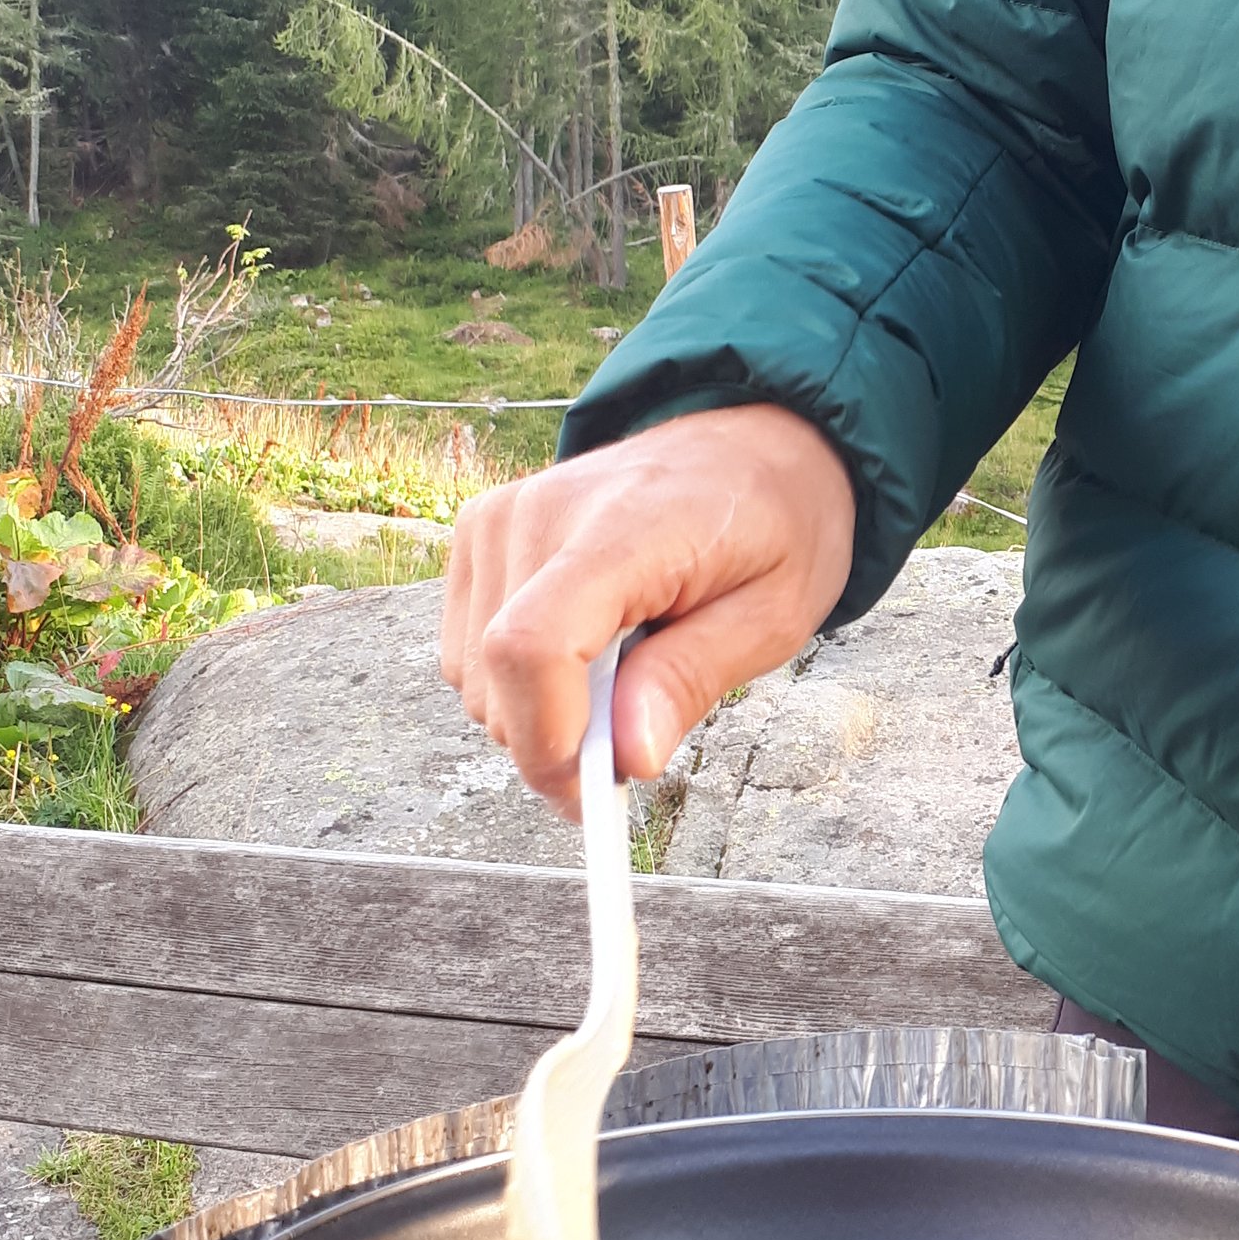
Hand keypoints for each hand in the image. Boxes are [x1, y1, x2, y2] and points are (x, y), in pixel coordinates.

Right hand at [439, 406, 855, 815]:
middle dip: (558, 742)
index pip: (533, 644)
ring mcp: (499, 517)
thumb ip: (692, 680)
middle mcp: (539, 512)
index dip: (548, 738)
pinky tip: (586, 652)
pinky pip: (465, 651)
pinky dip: (517, 681)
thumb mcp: (772, 616)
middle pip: (496, 677)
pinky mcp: (479, 532)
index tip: (595, 792)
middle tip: (637, 738)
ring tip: (622, 678)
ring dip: (538, 711)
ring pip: (472, 677)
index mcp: (624, 526)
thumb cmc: (773, 526)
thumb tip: (629, 758)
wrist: (749, 447)